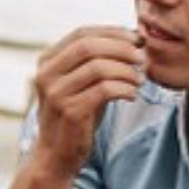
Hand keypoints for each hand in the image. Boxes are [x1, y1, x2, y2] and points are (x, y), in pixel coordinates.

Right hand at [31, 26, 145, 175]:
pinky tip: (131, 95)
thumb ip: (95, 60)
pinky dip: (124, 89)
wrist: (55, 157)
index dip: (113, 32)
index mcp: (46, 63)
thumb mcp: (79, 83)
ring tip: (139, 80)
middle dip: (122, 48)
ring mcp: (56, 94)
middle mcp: (46, 75)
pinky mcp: (70, 112)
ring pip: (99, 67)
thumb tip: (133, 36)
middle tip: (142, 57)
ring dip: (126, 71)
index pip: (82, 34)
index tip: (137, 38)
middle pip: (89, 46)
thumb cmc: (74, 117)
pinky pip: (105, 90)